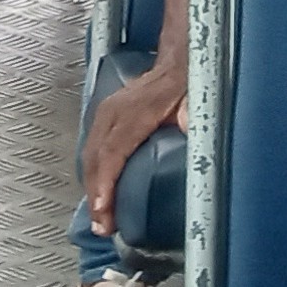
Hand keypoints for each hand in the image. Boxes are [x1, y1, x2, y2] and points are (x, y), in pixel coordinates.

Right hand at [78, 58, 185, 232]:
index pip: (112, 153)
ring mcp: (105, 114)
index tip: (104, 210)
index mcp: (133, 112)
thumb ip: (192, 126)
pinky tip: (100, 194)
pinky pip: (92, 150)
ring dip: (92, 188)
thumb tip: (194, 150)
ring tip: (100, 218)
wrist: (179, 60)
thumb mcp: (196, 105)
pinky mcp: (105, 118)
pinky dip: (93, 175)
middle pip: (95, 160)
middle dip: (96, 196)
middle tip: (102, 226)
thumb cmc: (188, 84)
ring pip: (89, 156)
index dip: (106, 184)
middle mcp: (113, 113)